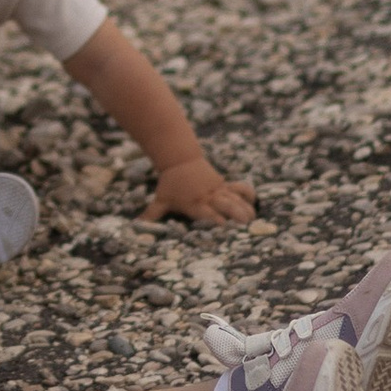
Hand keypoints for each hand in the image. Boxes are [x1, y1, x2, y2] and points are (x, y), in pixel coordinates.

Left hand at [140, 157, 257, 226]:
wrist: (179, 160)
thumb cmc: (169, 184)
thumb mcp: (160, 200)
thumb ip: (151, 215)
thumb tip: (135, 227)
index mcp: (194, 204)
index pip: (208, 215)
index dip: (217, 222)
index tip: (226, 230)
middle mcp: (208, 197)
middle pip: (226, 206)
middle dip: (237, 215)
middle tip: (247, 225)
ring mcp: (217, 189)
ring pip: (235, 198)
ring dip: (245, 208)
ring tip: (254, 218)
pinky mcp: (223, 183)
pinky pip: (238, 188)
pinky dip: (247, 193)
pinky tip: (255, 202)